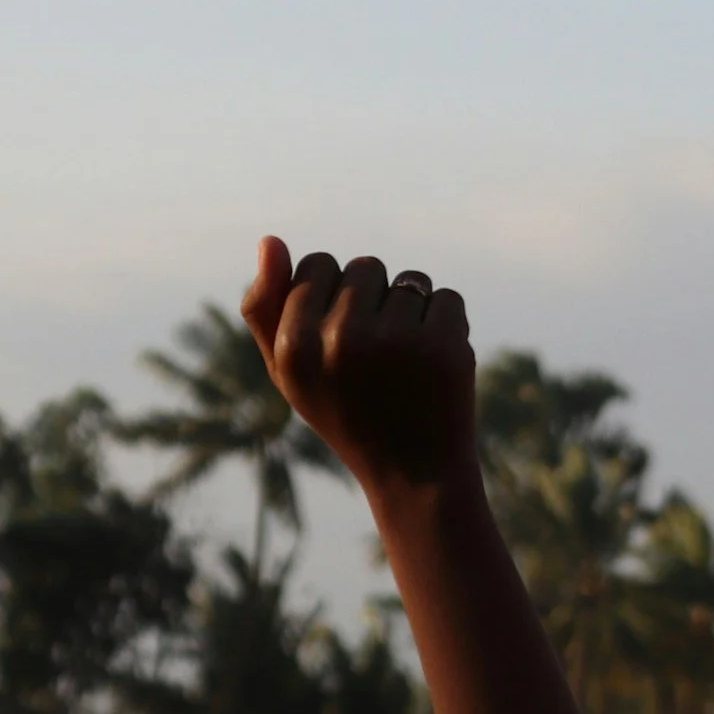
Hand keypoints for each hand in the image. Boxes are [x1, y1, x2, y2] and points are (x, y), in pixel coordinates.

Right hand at [240, 237, 477, 494]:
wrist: (414, 472)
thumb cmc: (345, 413)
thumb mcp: (290, 371)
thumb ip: (267, 308)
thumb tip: (270, 240)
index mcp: (294, 346)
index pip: (315, 265)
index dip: (333, 294)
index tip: (340, 335)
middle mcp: (340, 340)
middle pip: (364, 266)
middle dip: (373, 299)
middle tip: (375, 354)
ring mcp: (395, 342)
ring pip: (409, 278)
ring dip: (412, 309)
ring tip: (405, 359)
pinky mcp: (444, 345)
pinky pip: (446, 296)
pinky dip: (445, 322)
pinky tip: (434, 361)